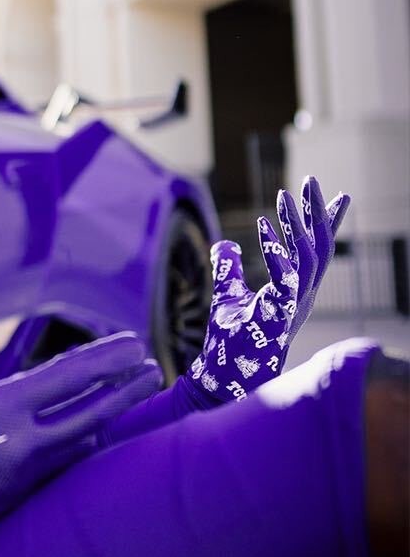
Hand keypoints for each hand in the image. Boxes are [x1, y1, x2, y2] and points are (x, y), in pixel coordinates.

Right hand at [0, 269, 161, 524]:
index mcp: (5, 410)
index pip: (70, 379)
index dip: (106, 360)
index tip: (136, 345)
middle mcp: (25, 444)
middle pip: (92, 414)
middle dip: (125, 391)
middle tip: (154, 371)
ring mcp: (24, 473)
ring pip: (80, 441)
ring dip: (105, 418)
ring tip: (127, 397)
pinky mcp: (15, 492)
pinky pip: (60, 462)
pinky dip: (79, 443)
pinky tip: (88, 433)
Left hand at [187, 176, 349, 402]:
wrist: (222, 377)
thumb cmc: (230, 341)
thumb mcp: (227, 296)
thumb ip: (229, 269)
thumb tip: (224, 244)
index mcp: (295, 292)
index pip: (316, 251)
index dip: (325, 224)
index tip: (334, 195)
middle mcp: (301, 297)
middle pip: (320, 247)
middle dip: (317, 212)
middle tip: (310, 180)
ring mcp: (293, 307)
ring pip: (309, 256)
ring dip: (297, 224)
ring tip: (283, 195)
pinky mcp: (278, 315)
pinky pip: (285, 278)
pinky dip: (276, 251)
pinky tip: (262, 226)